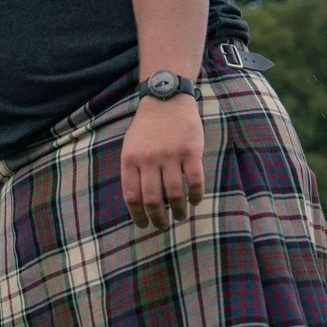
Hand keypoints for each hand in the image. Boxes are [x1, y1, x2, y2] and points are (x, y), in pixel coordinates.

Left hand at [119, 97, 205, 230]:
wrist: (166, 100)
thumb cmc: (147, 127)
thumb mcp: (130, 146)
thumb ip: (132, 170)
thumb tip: (137, 202)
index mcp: (130, 160)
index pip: (132, 196)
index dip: (138, 215)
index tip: (144, 225)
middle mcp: (149, 159)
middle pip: (153, 199)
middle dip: (158, 219)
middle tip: (164, 226)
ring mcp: (170, 155)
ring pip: (175, 194)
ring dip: (179, 210)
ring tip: (181, 216)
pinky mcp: (191, 151)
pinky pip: (195, 181)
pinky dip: (196, 195)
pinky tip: (195, 201)